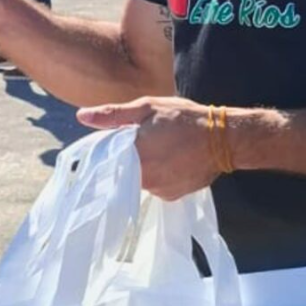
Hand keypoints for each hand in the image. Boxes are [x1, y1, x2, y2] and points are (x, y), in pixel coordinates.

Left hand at [77, 96, 220, 200]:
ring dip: (144, 168)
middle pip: (122, 171)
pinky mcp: (173, 197)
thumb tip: (81, 116)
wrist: (223, 139)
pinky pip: (156, 187)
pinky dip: (159, 176)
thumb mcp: (147, 108)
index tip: (115, 141)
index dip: (108, 149)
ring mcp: (159, 190)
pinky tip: (171, 162)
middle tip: (144, 141)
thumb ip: (112, 115)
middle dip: (127, 157)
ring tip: (161, 150)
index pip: (106, 158)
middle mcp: (143, 178)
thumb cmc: (183, 118)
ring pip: (139, 180)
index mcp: (133, 154)